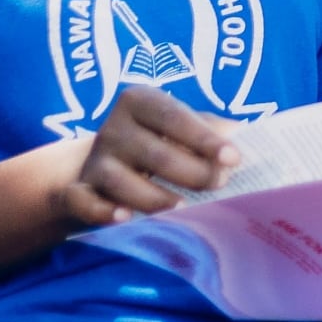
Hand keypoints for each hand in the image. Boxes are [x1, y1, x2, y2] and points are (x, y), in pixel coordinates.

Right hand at [58, 85, 242, 229]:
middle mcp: (113, 128)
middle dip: (190, 172)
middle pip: (154, 153)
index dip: (204, 138)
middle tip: (218, 185)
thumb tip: (244, 137)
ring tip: (181, 207)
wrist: (98, 165)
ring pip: (121, 181)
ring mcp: (94, 160)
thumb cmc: (154, 142)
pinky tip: (124, 218)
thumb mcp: (179, 127)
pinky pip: (84, 200)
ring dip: (154, 197)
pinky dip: (101, 210)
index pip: (173, 117)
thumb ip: (210, 129)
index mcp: (140, 102)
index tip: (233, 158)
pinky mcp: (76, 189)